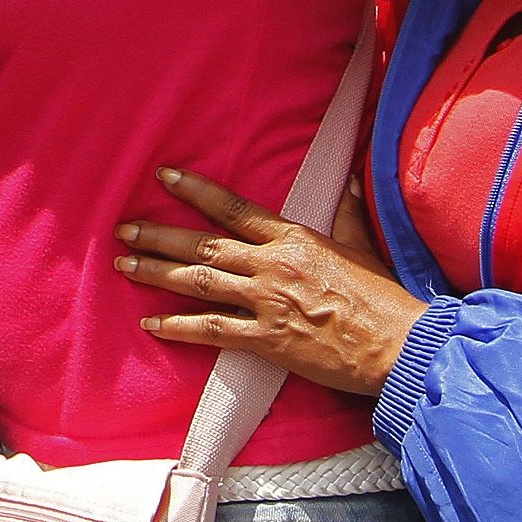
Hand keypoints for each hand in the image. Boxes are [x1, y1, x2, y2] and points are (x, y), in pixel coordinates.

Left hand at [116, 165, 430, 394]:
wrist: (398, 344)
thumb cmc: (383, 297)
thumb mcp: (363, 246)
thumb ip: (347, 213)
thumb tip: (348, 180)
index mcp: (293, 239)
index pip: (233, 208)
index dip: (195, 191)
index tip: (163, 177)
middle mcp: (272, 266)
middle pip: (203, 245)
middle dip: (158, 236)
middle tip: (123, 229)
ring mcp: (266, 303)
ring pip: (198, 283)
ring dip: (157, 273)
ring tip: (124, 265)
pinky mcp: (267, 341)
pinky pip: (213, 331)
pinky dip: (178, 328)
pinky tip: (151, 324)